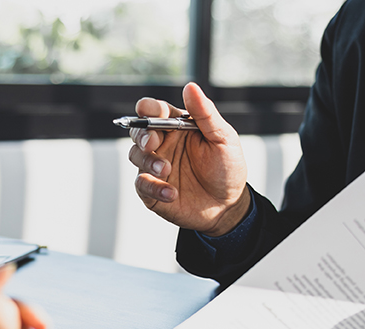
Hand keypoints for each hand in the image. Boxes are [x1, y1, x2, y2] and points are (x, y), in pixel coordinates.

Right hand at [128, 82, 251, 236]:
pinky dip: (153, 187)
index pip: (155, 110)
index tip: (151, 111)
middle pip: (138, 131)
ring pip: (136, 155)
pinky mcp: (152, 190)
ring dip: (148, 161)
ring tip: (167, 170)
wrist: (229, 206)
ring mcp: (155, 167)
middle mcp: (163, 144)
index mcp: (177, 126)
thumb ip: (205, 113)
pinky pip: (141, 184)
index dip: (149, 108)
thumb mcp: (223, 138)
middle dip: (142, 135)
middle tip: (153, 144)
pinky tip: (171, 193)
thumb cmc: (227, 168)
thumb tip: (191, 87)